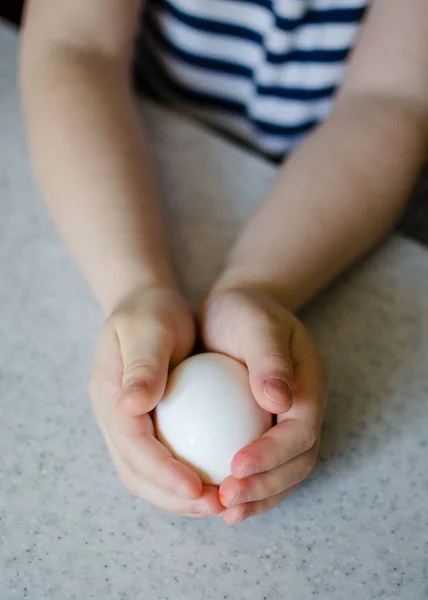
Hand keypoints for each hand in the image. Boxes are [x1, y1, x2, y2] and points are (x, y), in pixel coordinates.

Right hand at [90, 285, 222, 516]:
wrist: (145, 306)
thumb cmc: (152, 311)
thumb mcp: (149, 327)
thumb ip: (142, 364)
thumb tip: (133, 406)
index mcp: (108, 395)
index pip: (132, 444)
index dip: (162, 471)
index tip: (197, 487)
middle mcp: (111, 417)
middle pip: (134, 472)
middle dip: (172, 497)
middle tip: (215, 504)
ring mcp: (123, 425)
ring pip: (144, 476)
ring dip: (178, 497)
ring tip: (219, 501)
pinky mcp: (142, 427)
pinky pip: (159, 463)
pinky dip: (183, 480)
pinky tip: (217, 478)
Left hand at [201, 288, 326, 523]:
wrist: (236, 312)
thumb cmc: (245, 313)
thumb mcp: (256, 324)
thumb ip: (270, 360)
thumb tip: (280, 402)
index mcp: (310, 388)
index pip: (300, 433)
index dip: (273, 456)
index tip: (236, 468)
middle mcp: (303, 412)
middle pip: (298, 463)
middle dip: (266, 488)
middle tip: (226, 500)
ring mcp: (285, 425)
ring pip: (283, 475)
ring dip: (257, 498)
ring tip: (223, 511)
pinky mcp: (262, 432)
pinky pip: (259, 467)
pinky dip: (244, 487)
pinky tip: (213, 496)